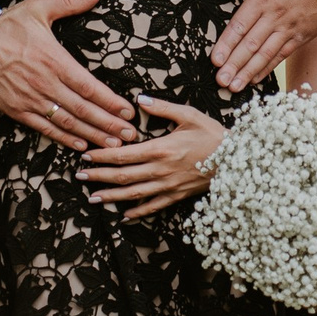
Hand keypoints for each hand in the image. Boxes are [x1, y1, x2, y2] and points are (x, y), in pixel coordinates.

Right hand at [0, 0, 137, 150]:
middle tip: (130, 136)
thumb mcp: (39, 8)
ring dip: (91, 135)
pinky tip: (80, 145)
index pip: (89, 87)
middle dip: (109, 124)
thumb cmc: (7, 25)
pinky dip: (63, 138)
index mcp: (55, 60)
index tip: (128, 112)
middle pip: (83, 110)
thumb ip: (70, 3)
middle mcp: (46, 83)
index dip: (111, 102)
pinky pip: (44, 128)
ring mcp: (31, 99)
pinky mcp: (17, 110)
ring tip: (112, 146)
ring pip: (67, 123)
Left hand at [77, 95, 224, 218]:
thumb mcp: (189, 115)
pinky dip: (138, 212)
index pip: (123, 155)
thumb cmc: (212, 135)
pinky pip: (153, 207)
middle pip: (122, 176)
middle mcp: (160, 171)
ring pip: (133, 194)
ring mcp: (168, 186)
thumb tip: (140, 100)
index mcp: (160, 149)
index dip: (102, 157)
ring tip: (93, 198)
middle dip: (99, 177)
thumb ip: (162, 108)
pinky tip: (125, 215)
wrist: (236, 160)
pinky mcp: (177, 196)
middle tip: (80, 177)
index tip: (86, 156)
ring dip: (111, 197)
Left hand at [209, 0, 316, 90]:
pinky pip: (282, 54)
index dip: (226, 44)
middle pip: (250, 44)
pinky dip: (268, 67)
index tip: (214, 60)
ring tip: (234, 86)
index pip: (239, 26)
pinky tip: (255, 78)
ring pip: (265, 54)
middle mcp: (273, 16)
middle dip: (234, 64)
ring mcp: (288, 28)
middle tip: (220, 81)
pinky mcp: (301, 36)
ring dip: (248, 71)